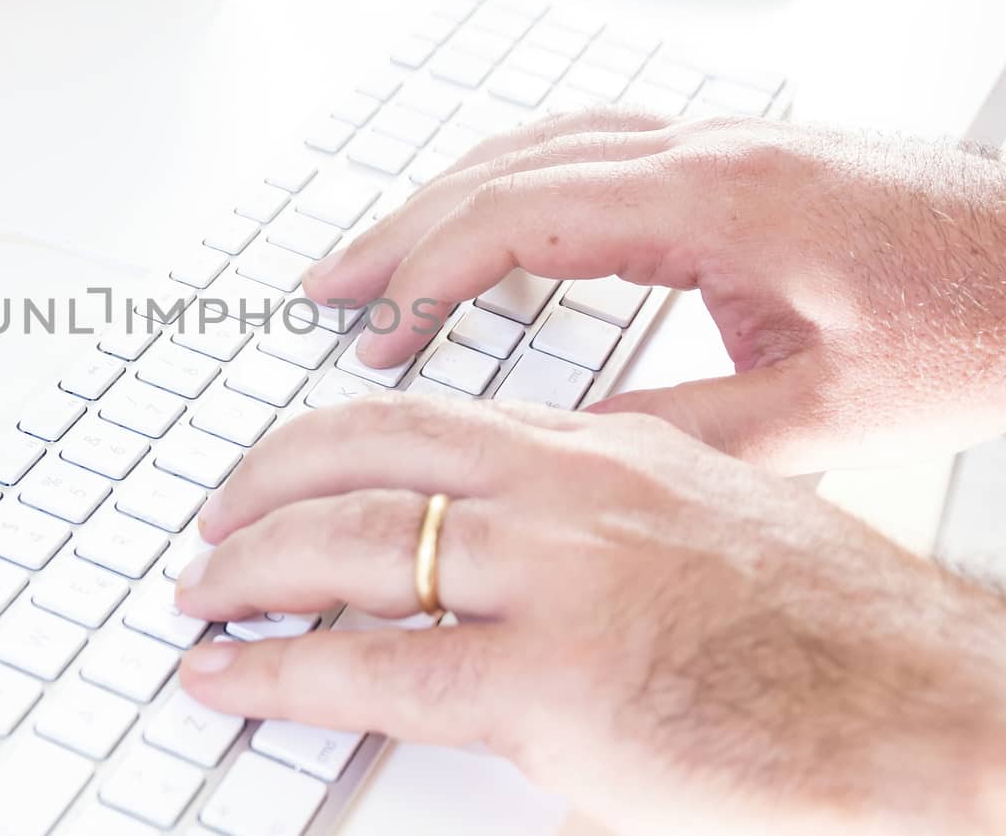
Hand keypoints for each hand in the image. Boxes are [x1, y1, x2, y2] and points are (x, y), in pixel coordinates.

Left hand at [176, 398, 1005, 834]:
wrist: (929, 709)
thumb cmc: (836, 633)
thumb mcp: (706, 520)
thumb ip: (600, 517)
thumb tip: (515, 545)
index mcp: (601, 446)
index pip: (422, 418)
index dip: (327, 441)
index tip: (282, 465)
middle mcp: (565, 489)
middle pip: (361, 456)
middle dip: (261, 487)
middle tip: (212, 519)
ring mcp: (553, 578)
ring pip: (347, 544)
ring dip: (247, 568)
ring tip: (198, 593)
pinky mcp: (550, 683)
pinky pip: (369, 664)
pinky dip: (275, 669)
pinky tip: (225, 676)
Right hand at [302, 110, 1005, 471]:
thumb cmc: (973, 323)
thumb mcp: (823, 411)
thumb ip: (677, 428)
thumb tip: (553, 451)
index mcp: (712, 200)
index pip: (517, 216)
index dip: (428, 277)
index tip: (374, 332)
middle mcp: (701, 151)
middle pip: (505, 168)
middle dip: (402, 229)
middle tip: (329, 282)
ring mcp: (715, 140)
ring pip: (538, 144)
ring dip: (445, 196)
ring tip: (380, 251)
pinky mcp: (731, 152)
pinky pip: (584, 142)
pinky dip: (509, 176)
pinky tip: (489, 205)